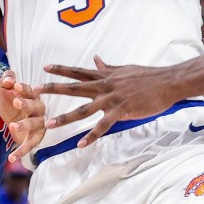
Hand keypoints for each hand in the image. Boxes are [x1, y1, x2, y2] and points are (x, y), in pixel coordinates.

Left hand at [0, 70, 45, 162]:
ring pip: (34, 125)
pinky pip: (29, 146)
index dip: (23, 88)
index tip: (15, 86)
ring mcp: (39, 125)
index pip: (30, 90)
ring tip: (12, 126)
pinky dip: (20, 152)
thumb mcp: (7, 92)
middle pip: (35, 107)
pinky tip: (11, 158)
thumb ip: (6, 82)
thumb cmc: (13, 105)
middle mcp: (39, 110)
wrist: (16, 125)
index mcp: (33, 96)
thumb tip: (8, 78)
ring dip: (24, 125)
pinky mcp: (35, 139)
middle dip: (26, 104)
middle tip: (16, 102)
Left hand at [35, 56, 183, 147]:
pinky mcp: (122, 111)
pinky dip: (92, 136)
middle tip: (35, 90)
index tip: (44, 68)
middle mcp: (105, 86)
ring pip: (84, 109)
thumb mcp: (125, 69)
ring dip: (66, 117)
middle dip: (54, 89)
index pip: (79, 71)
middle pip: (75, 88)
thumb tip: (96, 58)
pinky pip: (103, 126)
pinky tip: (81, 145)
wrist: (168, 82)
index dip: (61, 69)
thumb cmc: (148, 76)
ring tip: (49, 124)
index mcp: (106, 76)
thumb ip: (108, 67)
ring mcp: (112, 99)